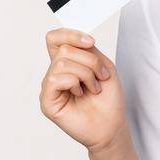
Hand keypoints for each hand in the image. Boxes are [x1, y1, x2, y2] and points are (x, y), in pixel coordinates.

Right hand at [39, 28, 126, 153]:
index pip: (55, 39)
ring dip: (86, 74)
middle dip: (90, 61)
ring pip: (61, 63)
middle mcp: (55, 73)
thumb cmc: (108, 99)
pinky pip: (55, 79)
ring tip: (93, 88)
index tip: (91, 42)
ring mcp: (49, 87)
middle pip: (63, 49)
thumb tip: (74, 39)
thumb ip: (87, 51)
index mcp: (68, 63)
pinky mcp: (47, 101)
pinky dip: (74, 83)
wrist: (112, 125)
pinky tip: (80, 94)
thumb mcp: (104, 67)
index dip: (70, 34)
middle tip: (101, 77)